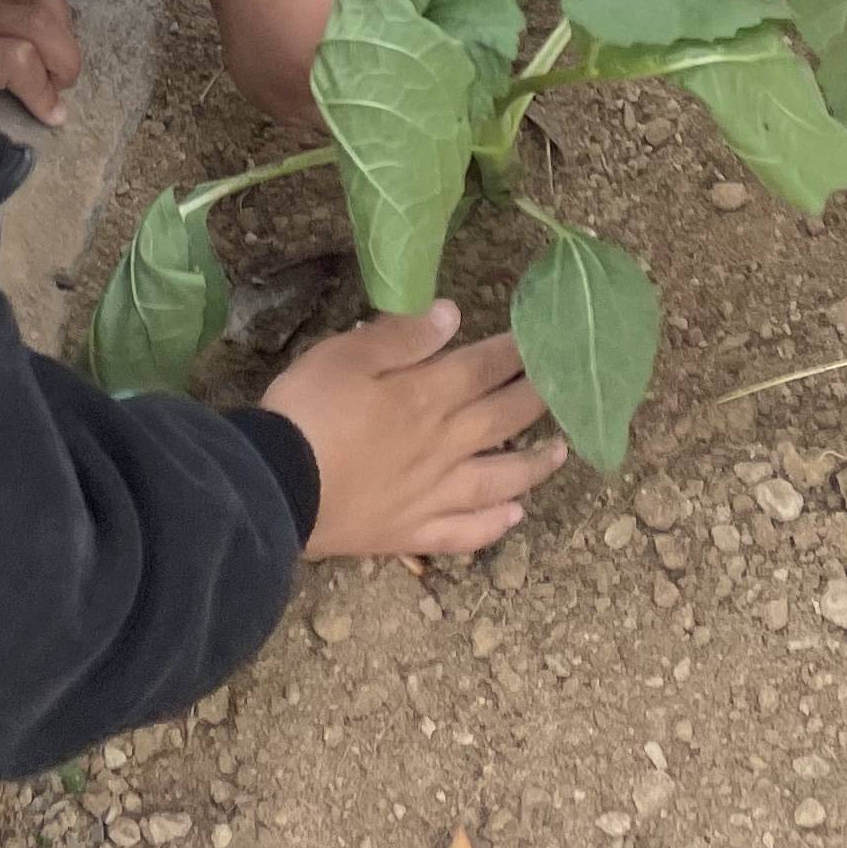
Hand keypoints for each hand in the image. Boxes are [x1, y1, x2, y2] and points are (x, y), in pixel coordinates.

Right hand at [262, 303, 564, 558]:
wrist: (278, 487)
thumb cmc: (308, 411)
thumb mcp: (345, 355)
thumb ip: (400, 336)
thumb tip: (452, 314)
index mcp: (426, 397)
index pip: (483, 367)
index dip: (516, 351)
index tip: (546, 337)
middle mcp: (443, 447)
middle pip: (503, 420)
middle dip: (538, 400)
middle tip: (569, 388)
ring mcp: (432, 495)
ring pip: (498, 480)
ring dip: (534, 465)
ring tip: (560, 453)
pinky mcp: (412, 532)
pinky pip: (465, 533)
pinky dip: (494, 525)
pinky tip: (514, 517)